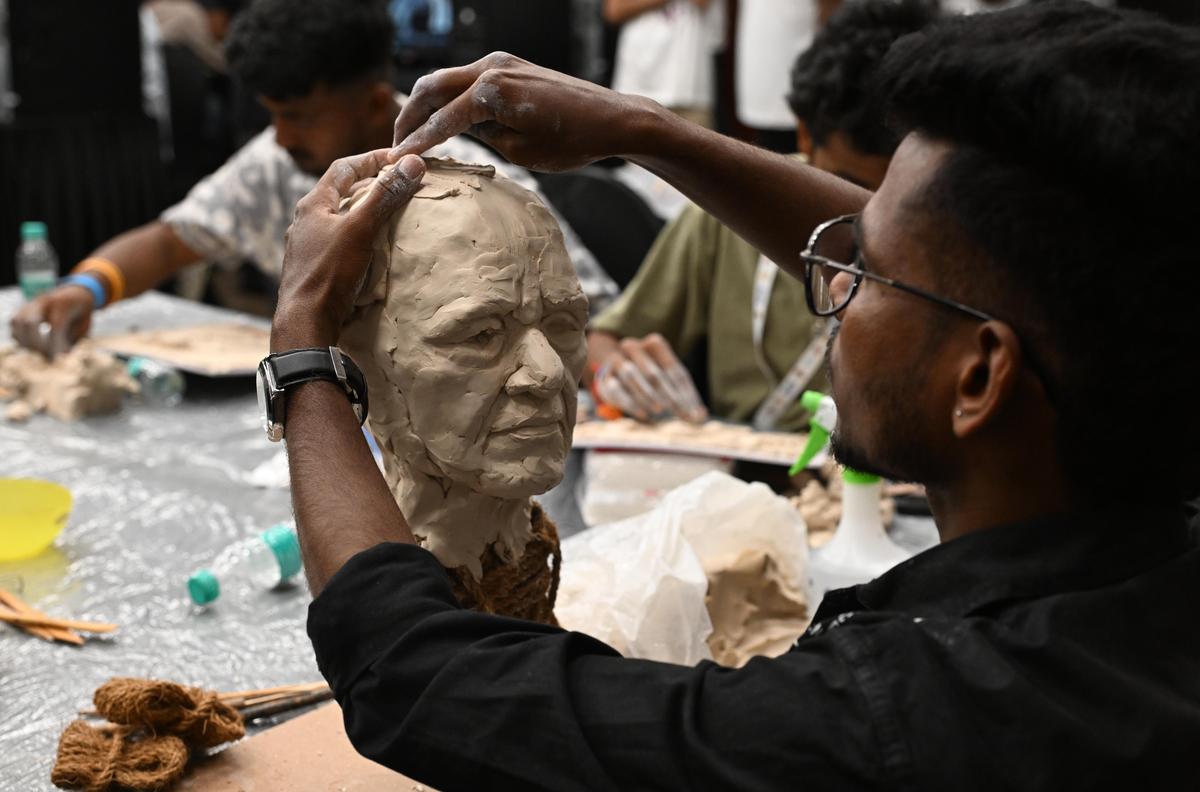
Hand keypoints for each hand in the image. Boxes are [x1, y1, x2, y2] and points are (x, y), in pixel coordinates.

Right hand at [9, 286, 93, 356]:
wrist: (76, 294)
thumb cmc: (81, 314)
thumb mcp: (84, 327)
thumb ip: (72, 340)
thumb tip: (59, 357)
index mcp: (64, 304)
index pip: (55, 325)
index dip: (55, 344)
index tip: (58, 358)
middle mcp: (44, 301)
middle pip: (29, 322)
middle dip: (35, 344)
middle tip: (47, 357)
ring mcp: (31, 303)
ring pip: (17, 322)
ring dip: (24, 341)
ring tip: (39, 352)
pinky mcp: (24, 308)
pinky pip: (14, 322)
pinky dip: (19, 336)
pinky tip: (31, 345)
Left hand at [272, 150, 425, 349]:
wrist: (305, 322)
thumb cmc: (329, 272)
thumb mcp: (360, 229)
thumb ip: (385, 196)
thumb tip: (412, 163)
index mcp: (313, 205)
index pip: (344, 167)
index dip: (372, 158)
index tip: (400, 159)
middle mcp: (305, 221)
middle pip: (341, 191)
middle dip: (371, 184)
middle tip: (399, 184)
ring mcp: (307, 245)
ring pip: (339, 217)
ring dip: (364, 211)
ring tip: (390, 213)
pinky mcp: (313, 267)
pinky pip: (338, 240)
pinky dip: (358, 235)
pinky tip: (371, 247)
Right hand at [390, 52, 660, 171]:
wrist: (611, 119)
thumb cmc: (572, 142)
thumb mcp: (521, 152)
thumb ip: (483, 137)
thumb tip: (457, 132)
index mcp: (492, 91)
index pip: (440, 120)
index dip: (416, 143)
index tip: (394, 161)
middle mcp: (491, 68)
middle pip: (430, 88)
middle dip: (409, 116)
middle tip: (394, 143)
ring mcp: (500, 62)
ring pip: (445, 79)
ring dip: (425, 104)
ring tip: (411, 133)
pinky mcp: (509, 65)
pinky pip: (466, 79)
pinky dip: (448, 98)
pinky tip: (442, 119)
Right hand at [594, 334, 707, 422]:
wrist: (614, 367)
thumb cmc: (648, 376)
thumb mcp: (668, 380)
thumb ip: (684, 397)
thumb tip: (701, 416)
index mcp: (654, 344)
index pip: (675, 371)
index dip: (686, 394)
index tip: (695, 414)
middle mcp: (634, 348)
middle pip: (654, 373)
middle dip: (669, 396)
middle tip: (680, 415)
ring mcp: (617, 360)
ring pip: (632, 376)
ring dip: (647, 395)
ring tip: (660, 411)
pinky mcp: (605, 376)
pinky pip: (616, 388)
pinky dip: (630, 402)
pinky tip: (643, 414)